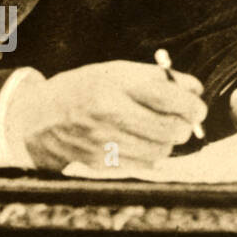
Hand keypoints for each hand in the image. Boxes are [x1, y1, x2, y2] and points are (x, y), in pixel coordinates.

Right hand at [5, 61, 206, 171]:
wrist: (39, 118)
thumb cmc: (83, 89)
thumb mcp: (116, 71)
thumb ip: (157, 78)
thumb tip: (195, 89)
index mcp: (114, 86)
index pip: (171, 100)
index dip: (194, 106)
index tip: (197, 107)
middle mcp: (109, 115)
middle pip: (172, 130)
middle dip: (184, 126)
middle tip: (181, 120)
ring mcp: (105, 142)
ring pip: (162, 150)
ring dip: (167, 141)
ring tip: (155, 129)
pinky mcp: (102, 163)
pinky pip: (144, 164)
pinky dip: (150, 154)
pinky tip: (138, 141)